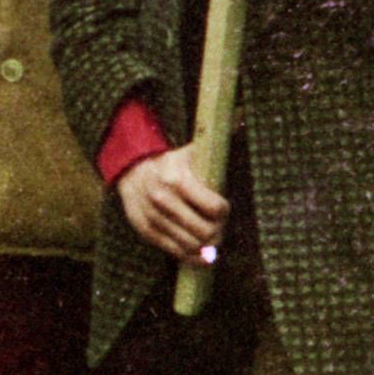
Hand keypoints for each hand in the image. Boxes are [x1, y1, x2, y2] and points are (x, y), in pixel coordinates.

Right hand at [116, 140, 227, 268]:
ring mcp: (152, 216)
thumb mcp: (193, 151)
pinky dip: (191, 257)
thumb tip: (243, 117)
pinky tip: (201, 255)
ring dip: (206, 245)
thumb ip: (217, 143)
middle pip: (205, 231)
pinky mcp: (145, 230)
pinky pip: (174, 251)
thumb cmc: (172, 162)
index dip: (224, 210)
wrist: (131, 169)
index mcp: (176, 178)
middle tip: (219, 227)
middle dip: (218, 231)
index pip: (215, 208)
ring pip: (191, 244)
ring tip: (210, 238)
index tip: (222, 207)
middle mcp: (162, 199)